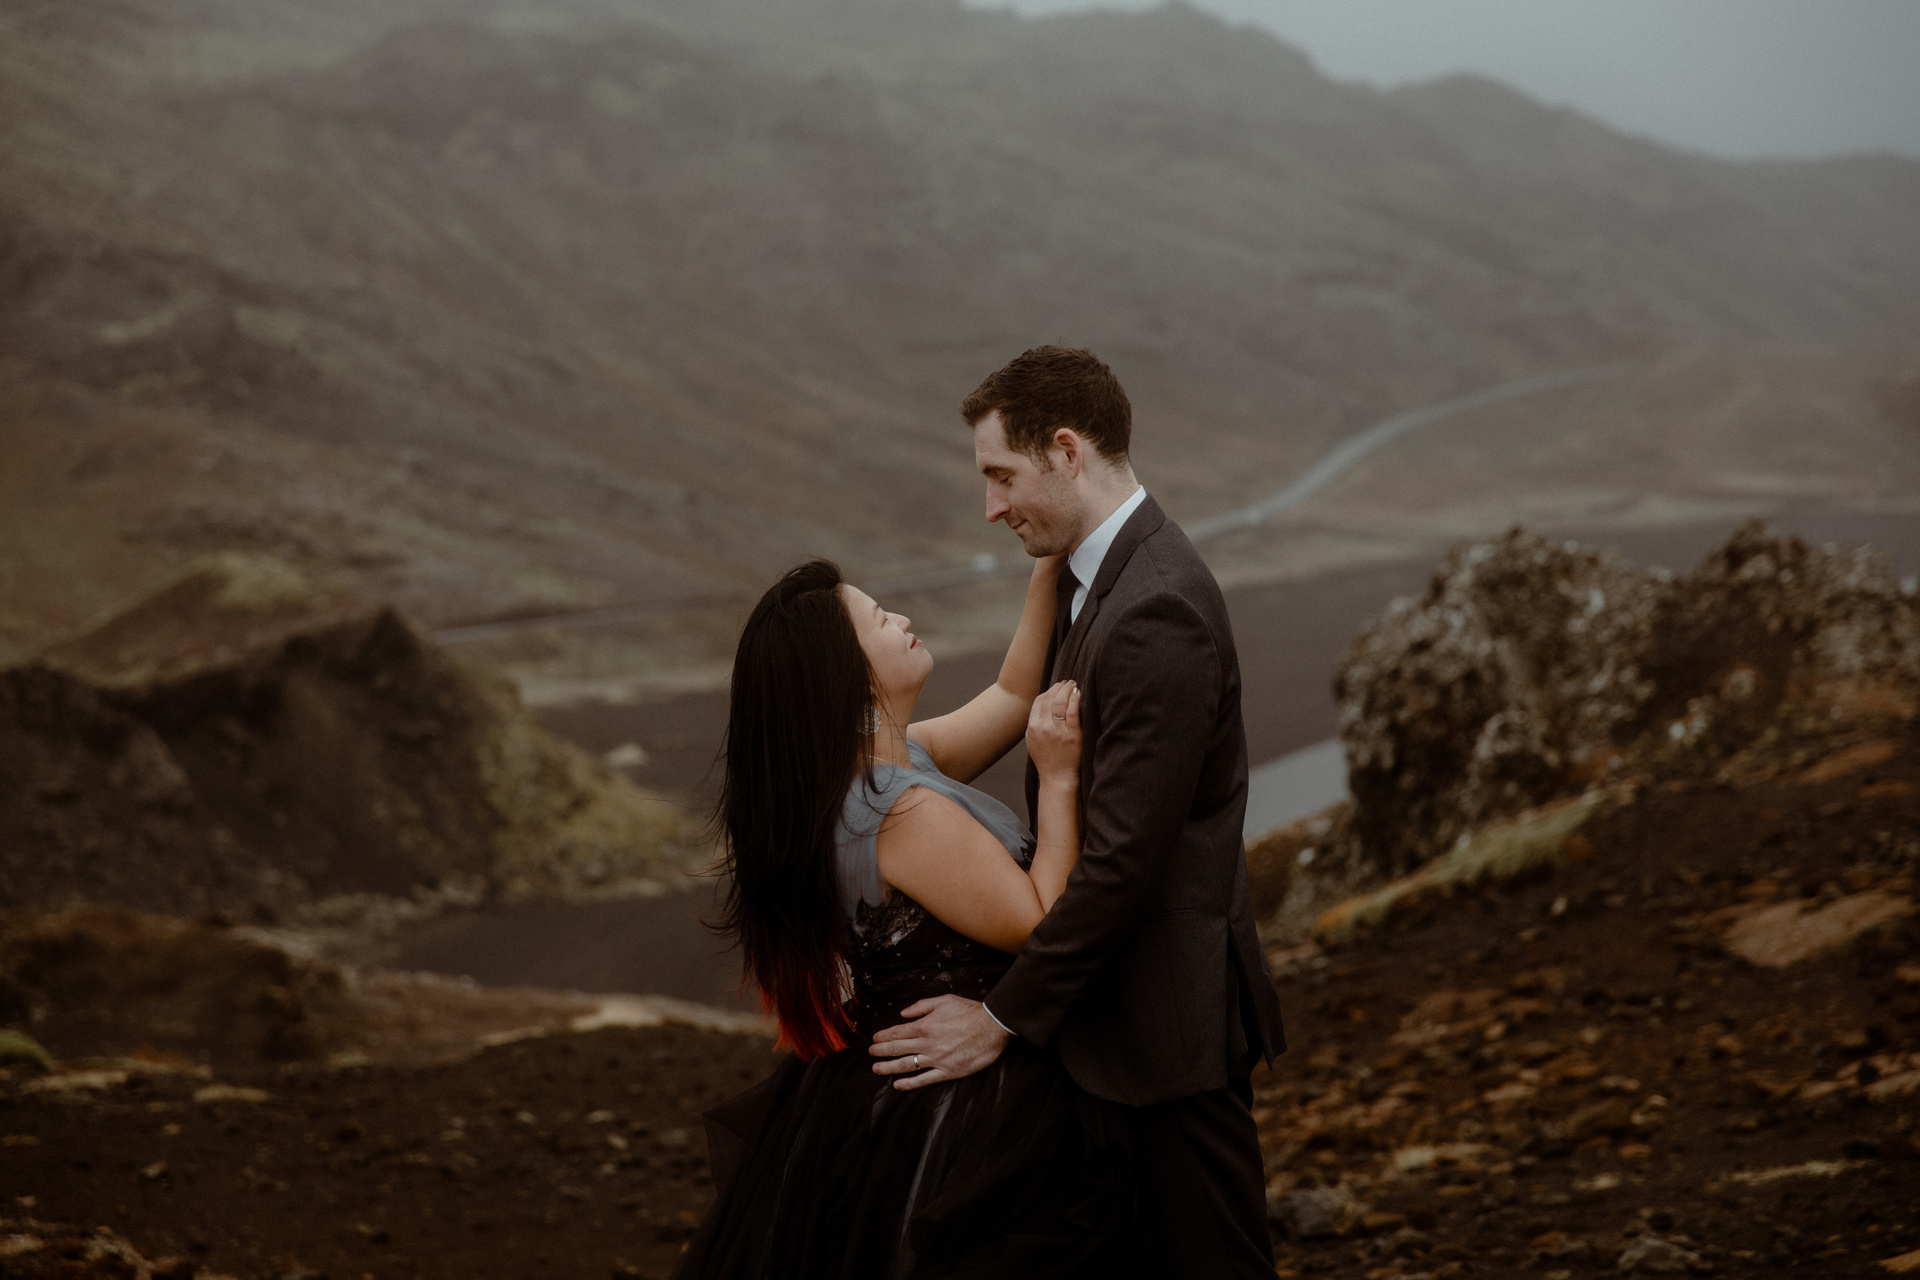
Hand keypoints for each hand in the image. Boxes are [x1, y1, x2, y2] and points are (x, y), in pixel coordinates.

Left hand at [869, 995, 1009, 1090]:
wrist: (992, 1027)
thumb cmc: (970, 1012)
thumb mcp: (944, 1000)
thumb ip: (921, 1006)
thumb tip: (903, 1013)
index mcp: (925, 1026)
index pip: (897, 1032)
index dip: (883, 1036)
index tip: (875, 1039)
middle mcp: (927, 1044)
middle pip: (897, 1049)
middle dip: (880, 1051)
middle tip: (870, 1053)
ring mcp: (937, 1059)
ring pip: (906, 1065)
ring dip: (888, 1068)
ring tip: (876, 1069)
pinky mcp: (948, 1071)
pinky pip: (924, 1080)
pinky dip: (909, 1083)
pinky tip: (897, 1085)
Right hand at [1025, 680, 1080, 782]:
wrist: (1057, 778)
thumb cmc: (1047, 760)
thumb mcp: (1032, 741)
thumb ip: (1035, 723)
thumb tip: (1042, 703)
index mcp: (1032, 728)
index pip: (1039, 701)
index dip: (1048, 691)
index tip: (1056, 687)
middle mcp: (1043, 728)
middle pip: (1049, 699)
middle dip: (1059, 687)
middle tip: (1067, 682)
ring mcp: (1058, 732)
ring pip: (1060, 703)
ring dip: (1067, 690)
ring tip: (1073, 685)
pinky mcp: (1072, 736)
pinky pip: (1072, 712)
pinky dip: (1075, 700)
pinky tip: (1078, 694)